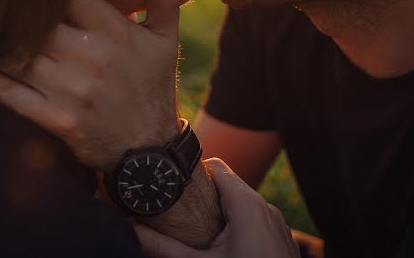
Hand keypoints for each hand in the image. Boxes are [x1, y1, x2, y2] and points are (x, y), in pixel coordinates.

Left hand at [0, 0, 181, 170]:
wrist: (148, 148)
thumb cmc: (153, 84)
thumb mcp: (165, 39)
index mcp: (114, 32)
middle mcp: (89, 57)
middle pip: (36, 21)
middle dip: (12, 6)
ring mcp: (70, 89)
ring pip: (19, 55)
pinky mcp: (56, 118)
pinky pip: (13, 94)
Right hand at [134, 158, 301, 257]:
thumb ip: (163, 247)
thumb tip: (132, 228)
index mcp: (247, 205)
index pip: (215, 166)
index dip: (191, 172)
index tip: (171, 184)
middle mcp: (266, 208)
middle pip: (227, 186)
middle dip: (202, 196)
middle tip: (176, 210)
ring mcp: (277, 225)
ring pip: (242, 205)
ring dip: (219, 213)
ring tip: (196, 228)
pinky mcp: (281, 240)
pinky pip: (256, 221)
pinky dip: (237, 226)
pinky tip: (221, 245)